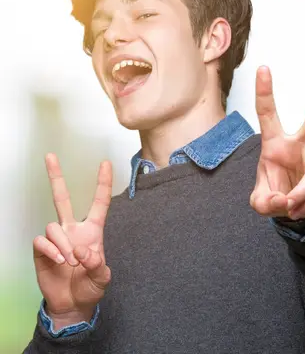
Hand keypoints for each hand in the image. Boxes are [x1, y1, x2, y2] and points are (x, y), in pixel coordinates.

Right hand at [32, 154, 112, 328]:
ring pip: (53, 225)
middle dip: (56, 177)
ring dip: (63, 243)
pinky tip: (59, 261)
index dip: (102, 183)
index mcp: (92, 231)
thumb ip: (98, 265)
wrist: (72, 304)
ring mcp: (57, 239)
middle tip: (50, 156)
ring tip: (70, 261)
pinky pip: (42, 240)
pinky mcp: (42, 250)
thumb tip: (83, 251)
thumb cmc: (90, 287)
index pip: (99, 203)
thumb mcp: (102, 278)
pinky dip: (51, 249)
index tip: (106, 163)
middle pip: (62, 198)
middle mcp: (73, 230)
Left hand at [250, 66, 304, 219]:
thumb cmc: (272, 196)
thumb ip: (265, 203)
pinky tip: (298, 208)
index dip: (264, 91)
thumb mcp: (260, 203)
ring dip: (302, 195)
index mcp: (274, 143)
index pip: (268, 113)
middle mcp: (298, 145)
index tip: (263, 67)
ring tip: (290, 208)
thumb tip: (284, 200)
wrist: (293, 209)